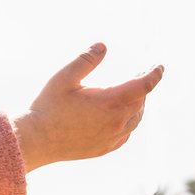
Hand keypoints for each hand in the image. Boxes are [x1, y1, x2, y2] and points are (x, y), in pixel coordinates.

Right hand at [12, 43, 163, 171]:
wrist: (35, 141)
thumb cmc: (48, 107)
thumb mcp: (64, 78)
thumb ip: (86, 60)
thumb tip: (103, 45)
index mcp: (111, 101)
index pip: (144, 85)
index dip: (154, 73)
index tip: (159, 66)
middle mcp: (117, 121)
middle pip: (141, 101)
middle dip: (143, 86)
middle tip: (140, 74)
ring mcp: (112, 138)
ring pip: (136, 119)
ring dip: (138, 105)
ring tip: (134, 94)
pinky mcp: (104, 148)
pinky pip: (126, 134)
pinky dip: (129, 122)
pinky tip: (122, 117)